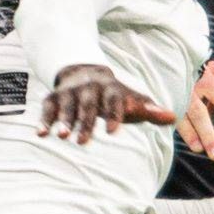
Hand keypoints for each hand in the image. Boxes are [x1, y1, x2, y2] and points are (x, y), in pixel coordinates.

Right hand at [38, 64, 177, 143]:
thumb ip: (149, 109)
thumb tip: (172, 117)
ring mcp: (70, 91)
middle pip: (88, 104)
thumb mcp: (130, 98)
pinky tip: (40, 134)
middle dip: (85, 122)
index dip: (114, 114)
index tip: (113, 131)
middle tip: (83, 141)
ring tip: (62, 136)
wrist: (85, 72)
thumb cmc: (113, 95)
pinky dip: (43, 120)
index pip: (114, 99)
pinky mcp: (54, 97)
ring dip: (63, 120)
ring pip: (66, 105)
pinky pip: (47, 107)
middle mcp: (89, 88)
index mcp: (110, 88)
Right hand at [175, 60, 213, 160]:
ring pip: (199, 113)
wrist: (158, 66)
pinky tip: (197, 148)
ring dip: (209, 135)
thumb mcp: (209, 82)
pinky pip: (179, 119)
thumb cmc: (188, 80)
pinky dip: (189, 134)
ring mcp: (184, 88)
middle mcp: (201, 77)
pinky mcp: (168, 99)